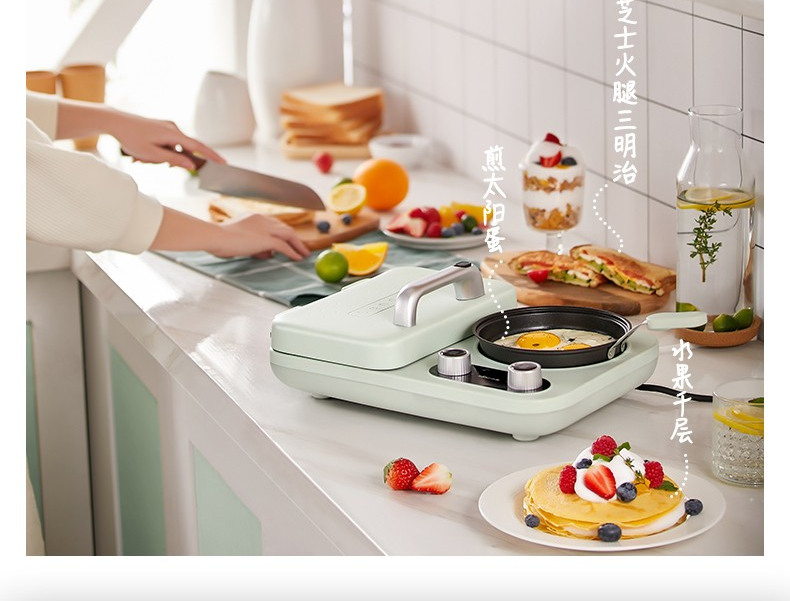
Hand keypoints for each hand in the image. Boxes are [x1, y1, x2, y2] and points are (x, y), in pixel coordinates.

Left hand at [110, 112, 225, 169]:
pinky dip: (161, 152)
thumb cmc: (131, 138)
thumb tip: (192, 164)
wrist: (115, 121)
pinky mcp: (162, 129)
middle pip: (186, 149)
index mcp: (172, 134)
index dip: (212, 156)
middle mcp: (173, 128)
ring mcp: (168, 127)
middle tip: (158, 162)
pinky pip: (169, 144)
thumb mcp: (152, 154)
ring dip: (163, 157)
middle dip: (176, 160)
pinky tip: (143, 154)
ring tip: (140, 157)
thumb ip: (174, 159)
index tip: (223, 163)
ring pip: (175, 148)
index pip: (198, 146)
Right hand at [211, 213, 311, 260]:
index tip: (287, 240)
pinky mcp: (265, 239)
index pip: (273, 224)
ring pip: (288, 234)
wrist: (214, 236)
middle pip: (284, 228)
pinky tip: (297, 258)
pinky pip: (283, 246)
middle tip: (301, 247)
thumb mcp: (238, 240)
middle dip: (294, 238)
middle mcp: (262, 220)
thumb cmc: (219, 239)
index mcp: (253, 217)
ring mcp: (265, 229)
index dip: (281, 233)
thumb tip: (266, 253)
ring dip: (298, 245)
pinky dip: (292, 252)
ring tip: (304, 253)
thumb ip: (252, 244)